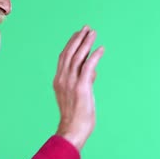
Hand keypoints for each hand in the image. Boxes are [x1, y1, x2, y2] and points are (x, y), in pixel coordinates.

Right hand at [53, 25, 104, 150]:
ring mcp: (71, 83)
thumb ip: (83, 80)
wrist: (72, 130)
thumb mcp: (77, 95)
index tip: (78, 34)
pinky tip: (101, 49)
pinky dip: (94, 56)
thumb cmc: (76, 116)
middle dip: (78, 39)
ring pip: (78, 57)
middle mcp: (62, 78)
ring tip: (93, 33)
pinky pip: (88, 67)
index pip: (64, 57)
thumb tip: (93, 70)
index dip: (71, 44)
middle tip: (86, 28)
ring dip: (86, 43)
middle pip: (69, 53)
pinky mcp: (81, 88)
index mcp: (59, 80)